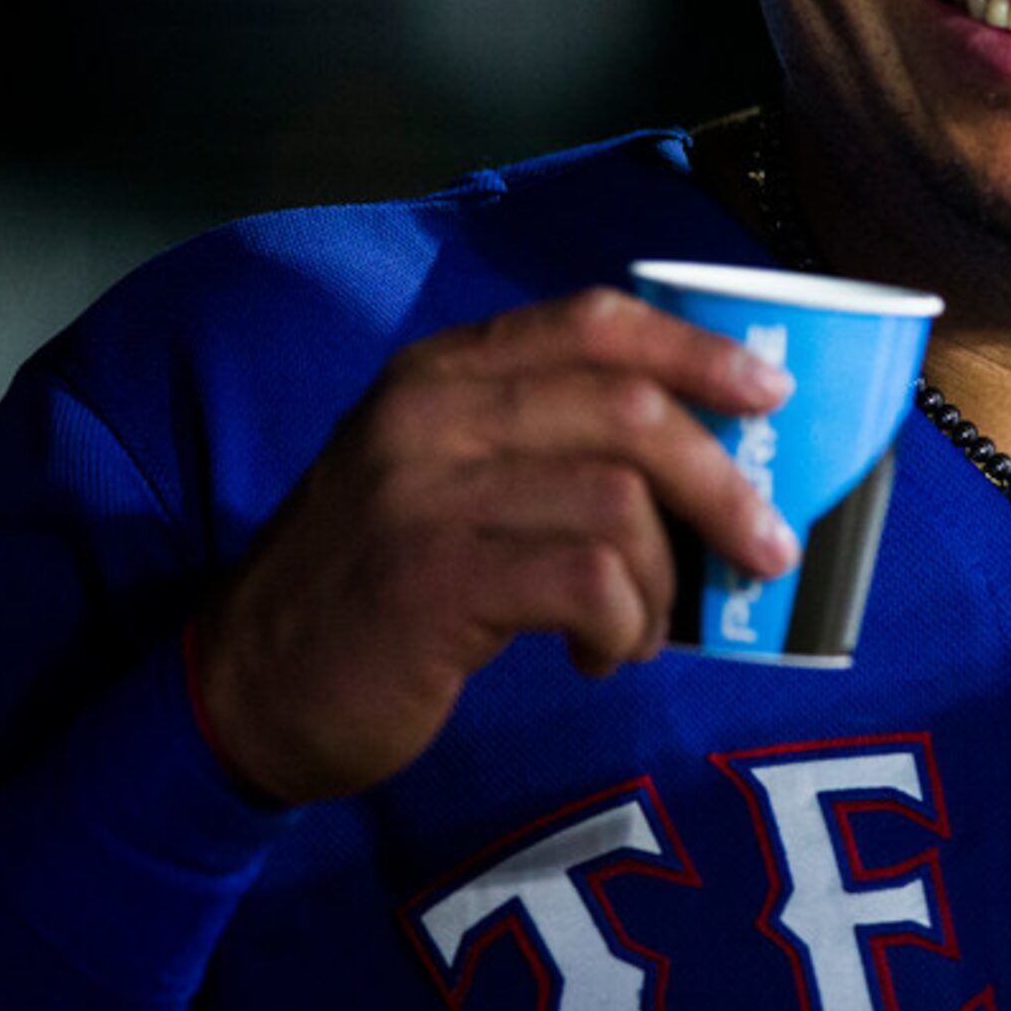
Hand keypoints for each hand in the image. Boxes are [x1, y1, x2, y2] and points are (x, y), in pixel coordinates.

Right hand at [192, 288, 797, 804]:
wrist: (240, 689)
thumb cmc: (373, 585)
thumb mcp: (441, 477)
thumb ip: (541, 442)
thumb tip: (704, 456)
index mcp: (442, 372)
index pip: (593, 321)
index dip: (696, 350)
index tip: (770, 388)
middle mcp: (430, 413)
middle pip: (630, 410)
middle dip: (722, 481)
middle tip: (768, 546)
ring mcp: (424, 494)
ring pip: (619, 502)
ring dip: (664, 580)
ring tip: (642, 629)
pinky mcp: (431, 581)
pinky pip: (587, 581)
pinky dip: (623, 624)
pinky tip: (602, 655)